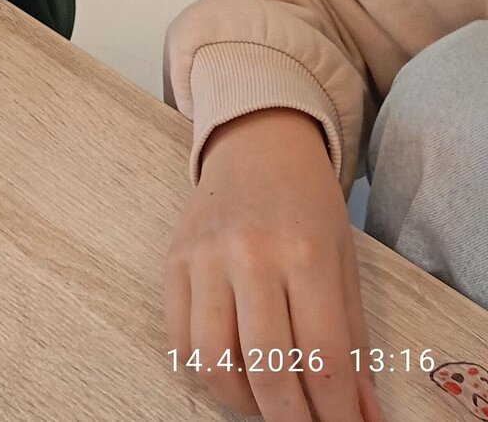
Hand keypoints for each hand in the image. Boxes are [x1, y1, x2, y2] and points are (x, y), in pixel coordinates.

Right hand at [164, 109, 381, 421]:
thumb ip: (353, 341)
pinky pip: (179, 338)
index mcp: (305, 252)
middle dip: (291, 421)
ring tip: (266, 404)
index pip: (323, 358)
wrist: (257, 144)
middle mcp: (251, 253)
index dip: (337, 413)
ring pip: (215, 362)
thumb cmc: (307, 204)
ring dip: (243, 403)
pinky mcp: (174, 259)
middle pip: (268, 370)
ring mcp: (206, 256)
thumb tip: (363, 415)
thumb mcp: (343, 262)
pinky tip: (231, 371)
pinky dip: (204, 372)